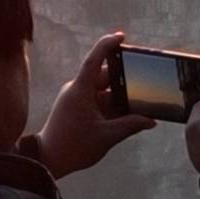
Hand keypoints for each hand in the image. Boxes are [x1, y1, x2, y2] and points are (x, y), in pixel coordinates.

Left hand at [35, 35, 143, 178]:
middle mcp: (77, 90)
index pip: (95, 59)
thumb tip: (151, 121)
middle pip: (104, 76)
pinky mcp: (76, 108)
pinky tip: (127, 113)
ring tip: (140, 100)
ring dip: (119, 95)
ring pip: (102, 90)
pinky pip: (97, 100)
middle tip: (144, 78)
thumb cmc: (73, 147)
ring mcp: (76, 98)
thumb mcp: (106, 136)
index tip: (122, 37)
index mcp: (80, 89)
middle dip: (124, 78)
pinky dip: (111, 104)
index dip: (108, 45)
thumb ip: (130, 125)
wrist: (49, 160)